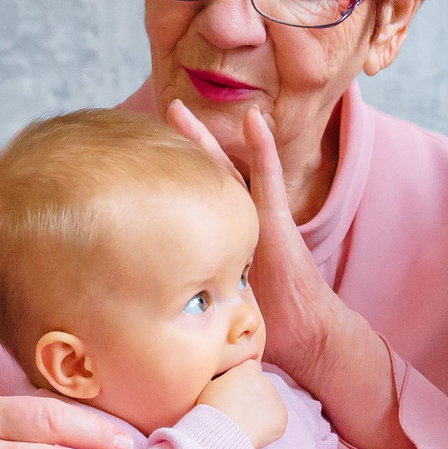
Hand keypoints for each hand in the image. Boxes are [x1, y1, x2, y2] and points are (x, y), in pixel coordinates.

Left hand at [165, 100, 349, 389]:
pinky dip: (263, 149)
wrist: (308, 339)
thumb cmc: (266, 333)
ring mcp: (259, 221)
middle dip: (179, 148)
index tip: (139, 161)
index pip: (189, 204)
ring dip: (207, 139)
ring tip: (181, 109)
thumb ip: (187, 303)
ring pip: (228, 171)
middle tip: (155, 117)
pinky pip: (269, 179)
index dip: (167, 182)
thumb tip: (141, 316)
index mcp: (221, 242)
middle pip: (203, 178)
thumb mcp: (212, 314)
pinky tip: (255, 120)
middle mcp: (238, 225)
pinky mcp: (279, 224)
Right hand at [197, 358, 287, 448]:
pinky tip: (252, 430)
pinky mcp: (282, 417)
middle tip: (237, 410)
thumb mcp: (210, 385)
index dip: (244, 378)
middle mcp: (265, 381)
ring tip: (242, 423)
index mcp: (248, 371)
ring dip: (260, 410)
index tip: (237, 389)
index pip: (252, 366)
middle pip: (261, 385)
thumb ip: (224, 378)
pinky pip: (275, 420)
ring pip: (269, 403)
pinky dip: (267, 426)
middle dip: (252, 395)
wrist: (222, 434)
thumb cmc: (211, 411)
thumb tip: (226, 380)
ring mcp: (276, 399)